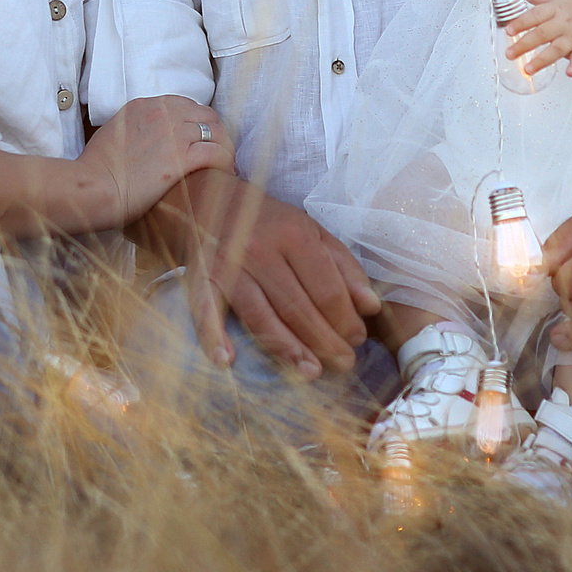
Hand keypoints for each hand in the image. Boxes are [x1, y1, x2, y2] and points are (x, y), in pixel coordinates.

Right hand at [78, 95, 234, 225]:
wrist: (92, 187)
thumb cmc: (95, 171)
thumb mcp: (113, 134)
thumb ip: (132, 130)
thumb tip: (140, 141)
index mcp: (144, 105)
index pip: (185, 105)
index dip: (197, 123)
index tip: (200, 139)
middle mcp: (162, 113)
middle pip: (206, 115)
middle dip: (215, 133)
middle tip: (218, 152)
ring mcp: (173, 133)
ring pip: (216, 132)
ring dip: (224, 148)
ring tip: (225, 164)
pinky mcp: (181, 157)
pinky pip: (217, 152)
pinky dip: (225, 161)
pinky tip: (225, 173)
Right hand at [142, 168, 382, 378]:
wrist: (210, 198)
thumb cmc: (269, 222)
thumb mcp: (312, 231)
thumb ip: (344, 267)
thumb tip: (371, 307)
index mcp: (294, 234)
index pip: (326, 288)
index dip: (346, 318)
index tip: (358, 339)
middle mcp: (260, 249)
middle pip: (297, 307)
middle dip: (325, 340)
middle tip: (344, 364)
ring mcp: (229, 265)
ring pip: (261, 316)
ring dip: (287, 349)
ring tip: (311, 373)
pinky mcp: (201, 277)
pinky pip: (206, 309)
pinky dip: (213, 335)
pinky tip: (226, 360)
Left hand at [506, 0, 571, 76]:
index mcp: (556, 9)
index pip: (535, 15)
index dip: (521, 23)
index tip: (508, 31)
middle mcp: (564, 23)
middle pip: (542, 34)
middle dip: (524, 45)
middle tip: (510, 54)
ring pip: (556, 49)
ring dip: (542, 60)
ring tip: (528, 69)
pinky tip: (569, 73)